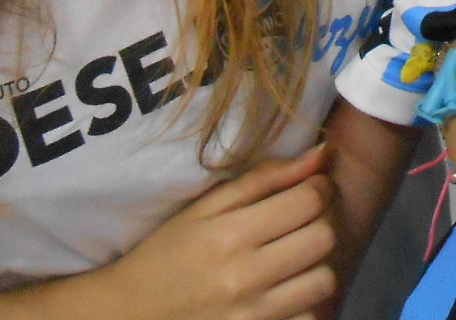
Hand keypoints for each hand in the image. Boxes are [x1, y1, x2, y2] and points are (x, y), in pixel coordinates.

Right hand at [98, 146, 337, 319]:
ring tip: (298, 258)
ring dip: (318, 265)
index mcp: (230, 235)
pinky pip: (310, 319)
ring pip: (325, 281)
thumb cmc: (169, 253)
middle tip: (305, 222)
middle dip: (322, 223)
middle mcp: (244, 278)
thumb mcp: (207, 207)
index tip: (312, 188)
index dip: (320, 187)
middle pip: (323, 239)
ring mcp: (252, 316)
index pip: (308, 201)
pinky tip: (287, 292)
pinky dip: (306, 305)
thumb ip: (265, 178)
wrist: (130, 314)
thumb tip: (322, 152)